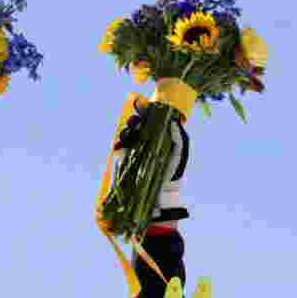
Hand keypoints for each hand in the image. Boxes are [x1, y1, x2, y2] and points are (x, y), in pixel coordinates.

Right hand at [112, 107, 190, 224]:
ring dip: (127, 129)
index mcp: (158, 134)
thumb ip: (178, 137)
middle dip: (135, 116)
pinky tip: (119, 145)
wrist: (159, 193)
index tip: (142, 103)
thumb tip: (174, 121)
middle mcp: (145, 138)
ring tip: (129, 133)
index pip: (150, 117)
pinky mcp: (123, 157)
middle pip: (137, 121)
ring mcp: (133, 147)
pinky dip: (118, 143)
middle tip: (135, 119)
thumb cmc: (171, 172)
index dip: (145, 108)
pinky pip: (119, 145)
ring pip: (127, 131)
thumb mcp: (178, 153)